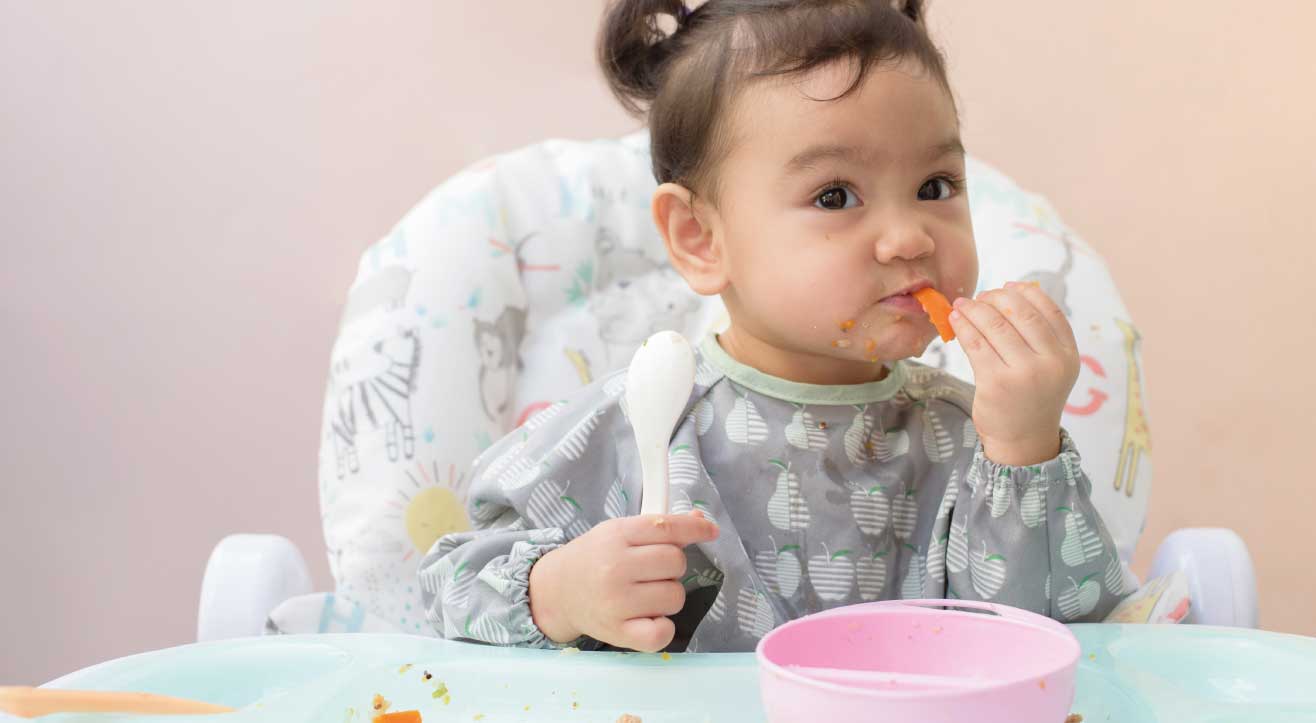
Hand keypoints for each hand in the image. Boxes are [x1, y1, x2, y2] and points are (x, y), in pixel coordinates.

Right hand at [528, 511, 718, 651]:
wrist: (557, 591)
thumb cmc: (595, 558)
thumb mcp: (620, 533)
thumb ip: (659, 527)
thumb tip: (702, 521)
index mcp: (617, 535)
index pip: (668, 527)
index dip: (696, 529)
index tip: (710, 532)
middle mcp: (615, 567)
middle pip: (676, 562)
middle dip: (672, 567)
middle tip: (652, 572)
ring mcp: (616, 602)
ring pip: (675, 597)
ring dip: (668, 596)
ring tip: (645, 595)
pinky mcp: (618, 632)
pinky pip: (662, 633)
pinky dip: (662, 627)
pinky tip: (648, 618)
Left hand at [947, 282, 1079, 465]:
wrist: (1024, 439)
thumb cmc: (1032, 396)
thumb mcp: (1051, 366)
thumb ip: (1041, 335)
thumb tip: (1012, 291)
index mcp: (1068, 354)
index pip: (1049, 310)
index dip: (1025, 293)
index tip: (1007, 287)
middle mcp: (1051, 362)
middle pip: (1021, 313)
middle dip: (996, 298)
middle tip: (981, 297)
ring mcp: (1024, 374)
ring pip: (995, 326)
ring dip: (975, 309)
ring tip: (963, 305)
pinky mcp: (996, 383)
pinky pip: (976, 343)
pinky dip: (963, 326)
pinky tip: (956, 319)